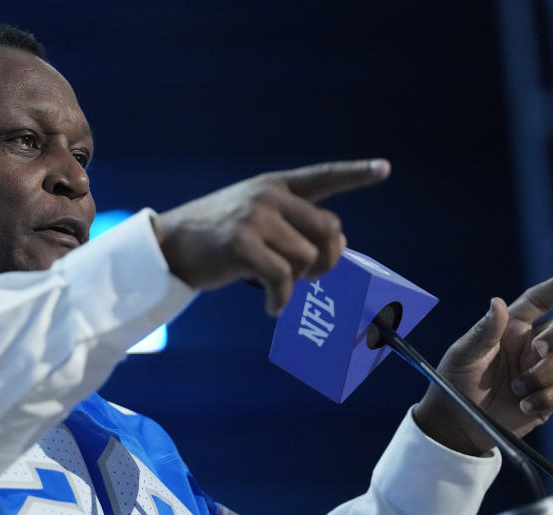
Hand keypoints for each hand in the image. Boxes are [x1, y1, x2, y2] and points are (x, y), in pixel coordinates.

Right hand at [151, 159, 389, 314]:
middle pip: (328, 230)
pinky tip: (271, 307)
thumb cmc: (214, 235)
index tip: (384, 169)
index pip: (324, 176)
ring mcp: (256, 218)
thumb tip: (340, 245)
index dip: (356, 174)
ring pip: (306, 259)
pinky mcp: (243, 245)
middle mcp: (269, 196)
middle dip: (328, 260)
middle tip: (313, 278)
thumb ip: (293, 223)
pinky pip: (282, 279)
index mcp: (275, 185)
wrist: (168, 244)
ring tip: (278, 291)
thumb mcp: (253, 215)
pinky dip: (281, 300)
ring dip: (298, 283)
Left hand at [414, 267, 552, 455]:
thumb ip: (483, 331)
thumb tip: (498, 303)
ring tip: (515, 387)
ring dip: (541, 375)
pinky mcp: (545, 398)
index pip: (540, 301)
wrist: (456, 422)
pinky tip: (522, 405)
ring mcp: (539, 371)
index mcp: (510, 329)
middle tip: (536, 350)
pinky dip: (543, 398)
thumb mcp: (462, 354)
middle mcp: (529, 346)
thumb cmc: (454, 382)